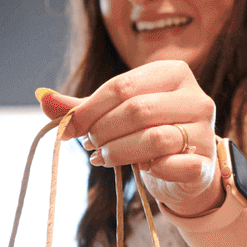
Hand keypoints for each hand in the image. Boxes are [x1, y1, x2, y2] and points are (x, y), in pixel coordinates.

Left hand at [37, 65, 222, 219]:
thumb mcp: (115, 116)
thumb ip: (82, 108)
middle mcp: (195, 96)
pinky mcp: (205, 163)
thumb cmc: (146, 136)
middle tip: (91, 146)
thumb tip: (41, 96)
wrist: (185, 173)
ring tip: (105, 158)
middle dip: (103, 131)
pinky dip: (150, 170)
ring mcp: (205, 131)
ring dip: (119, 152)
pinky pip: (172, 165)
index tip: (70, 128)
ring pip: (154, 139)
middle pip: (137, 110)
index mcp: (172, 73)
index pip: (122, 86)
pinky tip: (142, 170)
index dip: (89, 110)